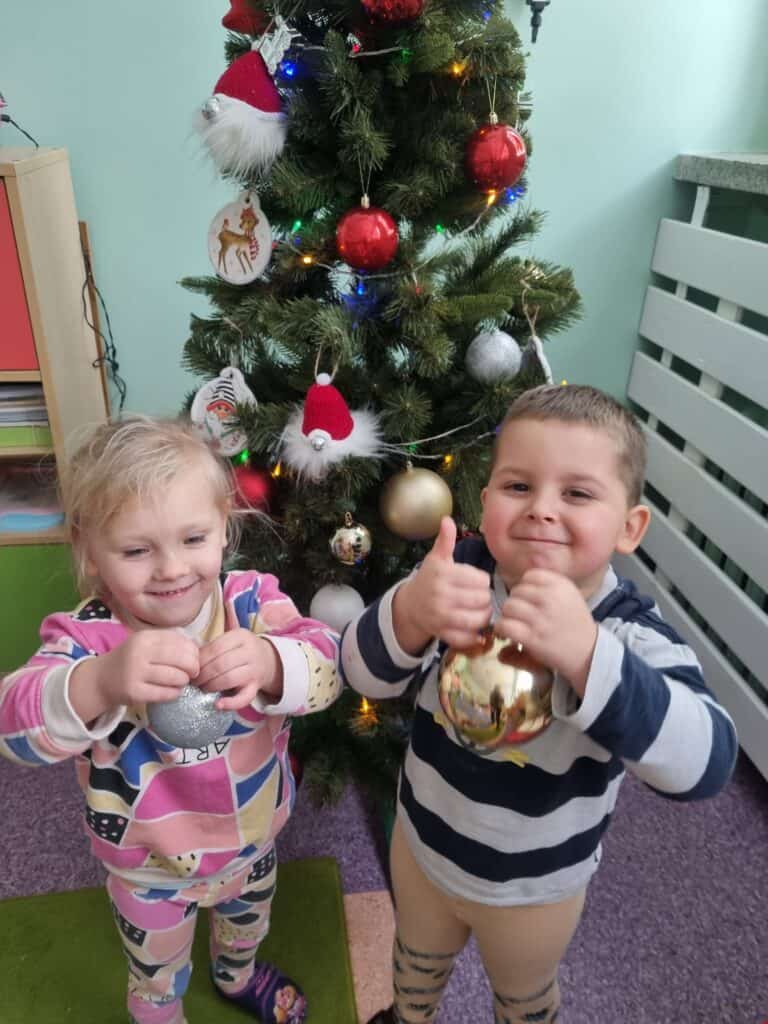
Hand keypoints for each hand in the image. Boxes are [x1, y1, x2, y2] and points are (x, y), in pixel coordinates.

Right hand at [69, 630, 199, 725]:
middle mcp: (139, 653)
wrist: (102, 679)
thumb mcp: (147, 644)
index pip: (181, 642)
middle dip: (193, 668)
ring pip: (176, 678)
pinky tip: (171, 691)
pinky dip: (174, 693)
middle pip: (182, 660)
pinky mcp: (134, 693)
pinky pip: (166, 694)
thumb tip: (199, 650)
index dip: (194, 652)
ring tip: (180, 682)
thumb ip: (170, 644)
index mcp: (145, 637)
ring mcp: (135, 673)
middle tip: (192, 674)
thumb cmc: (131, 660)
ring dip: (184, 682)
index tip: (195, 659)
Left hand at [196, 629, 282, 710]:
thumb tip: (190, 654)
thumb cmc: (242, 650)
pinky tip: (218, 704)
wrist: (269, 660)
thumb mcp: (232, 639)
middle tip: (194, 681)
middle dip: (203, 675)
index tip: (192, 667)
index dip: (200, 660)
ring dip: (211, 686)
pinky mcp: (256, 687)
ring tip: (203, 688)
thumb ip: (213, 644)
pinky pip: (244, 698)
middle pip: (221, 664)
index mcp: (241, 636)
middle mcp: (250, 652)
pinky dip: (230, 703)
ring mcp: (254, 670)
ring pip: (229, 679)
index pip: (216, 647)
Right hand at [393, 516, 491, 653]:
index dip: (482, 581)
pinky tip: (474, 628)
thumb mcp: (436, 559)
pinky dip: (474, 635)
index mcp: (443, 575)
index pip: (480, 580)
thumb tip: (447, 519)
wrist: (410, 606)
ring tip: (480, 611)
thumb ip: (445, 540)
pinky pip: (465, 637)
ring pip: (477, 619)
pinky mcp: (441, 633)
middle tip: (480, 598)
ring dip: (483, 616)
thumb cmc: (429, 579)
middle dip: (485, 599)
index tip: (476, 582)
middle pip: (482, 599)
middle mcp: (441, 595)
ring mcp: (440, 616)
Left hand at [494, 569, 597, 696]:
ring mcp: (540, 618)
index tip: (530, 600)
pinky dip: (502, 629)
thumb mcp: (569, 595)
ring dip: (508, 616)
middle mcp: (550, 598)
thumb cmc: (575, 623)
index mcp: (560, 585)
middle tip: (521, 615)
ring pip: (508, 607)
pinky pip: (505, 625)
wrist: (588, 652)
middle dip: (516, 603)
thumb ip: (548, 584)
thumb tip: (521, 582)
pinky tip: (508, 634)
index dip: (526, 588)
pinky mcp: (532, 637)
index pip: (530, 576)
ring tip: (515, 624)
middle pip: (516, 591)